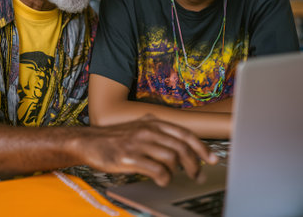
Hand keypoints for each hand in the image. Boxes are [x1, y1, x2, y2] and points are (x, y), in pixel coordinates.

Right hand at [75, 116, 217, 186]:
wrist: (90, 141)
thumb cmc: (116, 137)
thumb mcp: (139, 127)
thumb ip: (159, 133)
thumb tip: (183, 148)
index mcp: (153, 121)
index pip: (184, 134)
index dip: (201, 147)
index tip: (212, 159)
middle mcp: (148, 130)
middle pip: (181, 147)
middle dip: (195, 164)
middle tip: (197, 175)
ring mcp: (139, 143)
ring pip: (171, 158)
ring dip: (179, 172)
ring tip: (176, 178)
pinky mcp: (129, 157)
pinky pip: (156, 170)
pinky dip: (164, 178)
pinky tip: (161, 180)